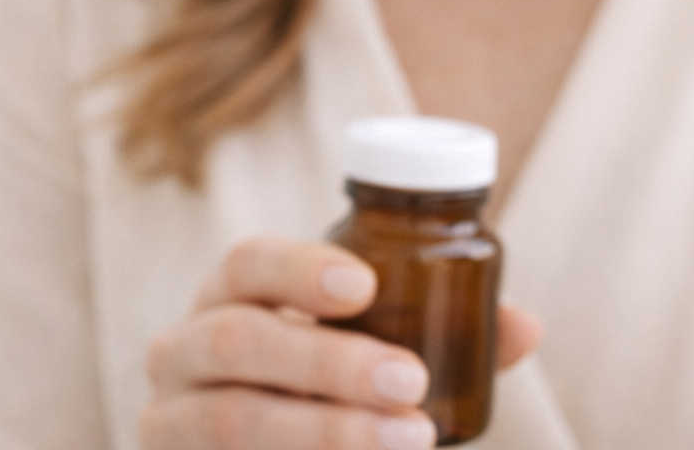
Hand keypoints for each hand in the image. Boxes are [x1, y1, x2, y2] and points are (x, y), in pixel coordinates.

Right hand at [140, 236, 541, 449]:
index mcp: (233, 294)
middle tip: (412, 381)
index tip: (366, 285)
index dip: (301, 269)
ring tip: (409, 440)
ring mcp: (167, 421)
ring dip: (325, 431)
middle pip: (239, 340)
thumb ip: (447, 332)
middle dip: (332, 361)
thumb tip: (525, 325)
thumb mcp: (375, 349)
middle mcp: (183, 349)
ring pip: (231, 420)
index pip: (249, 262)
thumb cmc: (324, 385)